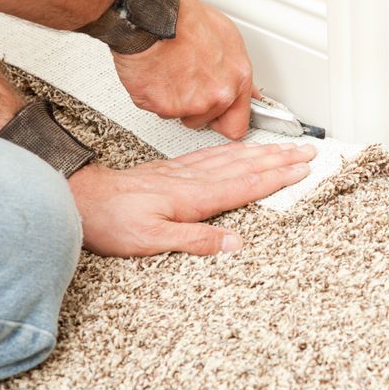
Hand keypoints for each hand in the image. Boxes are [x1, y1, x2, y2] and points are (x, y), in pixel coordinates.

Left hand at [68, 142, 316, 256]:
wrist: (82, 200)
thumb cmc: (112, 221)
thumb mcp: (152, 241)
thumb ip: (196, 240)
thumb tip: (234, 243)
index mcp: (194, 197)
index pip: (246, 185)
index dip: (277, 177)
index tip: (300, 169)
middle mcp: (193, 180)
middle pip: (247, 165)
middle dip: (280, 157)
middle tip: (306, 150)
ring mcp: (184, 172)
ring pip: (233, 157)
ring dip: (263, 151)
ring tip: (285, 146)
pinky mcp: (174, 170)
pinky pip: (213, 155)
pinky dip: (234, 149)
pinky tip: (242, 149)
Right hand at [112, 0, 257, 139]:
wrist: (151, 15)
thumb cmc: (184, 19)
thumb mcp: (227, 37)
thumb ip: (236, 72)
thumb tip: (247, 90)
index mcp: (238, 78)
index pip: (238, 124)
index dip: (225, 121)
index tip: (219, 118)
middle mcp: (218, 94)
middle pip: (206, 120)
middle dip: (195, 106)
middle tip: (184, 81)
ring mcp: (192, 104)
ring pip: (180, 115)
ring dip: (173, 100)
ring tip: (169, 71)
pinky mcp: (164, 106)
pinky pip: (157, 110)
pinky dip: (152, 96)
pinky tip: (155, 73)